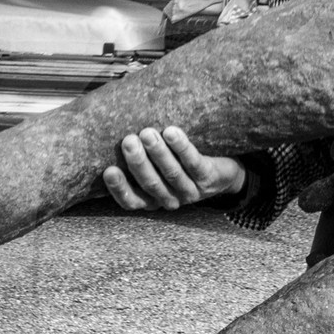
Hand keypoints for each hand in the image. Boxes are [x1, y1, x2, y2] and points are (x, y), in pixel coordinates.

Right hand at [102, 125, 245, 211]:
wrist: (225, 174)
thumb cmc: (181, 166)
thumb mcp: (158, 168)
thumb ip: (139, 159)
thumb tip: (108, 131)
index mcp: (154, 200)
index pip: (132, 201)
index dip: (120, 188)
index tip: (108, 170)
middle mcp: (171, 199)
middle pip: (152, 185)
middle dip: (138, 163)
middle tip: (128, 141)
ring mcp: (191, 190)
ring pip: (172, 173)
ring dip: (158, 153)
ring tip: (147, 133)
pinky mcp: (208, 177)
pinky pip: (193, 162)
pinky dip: (181, 147)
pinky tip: (171, 132)